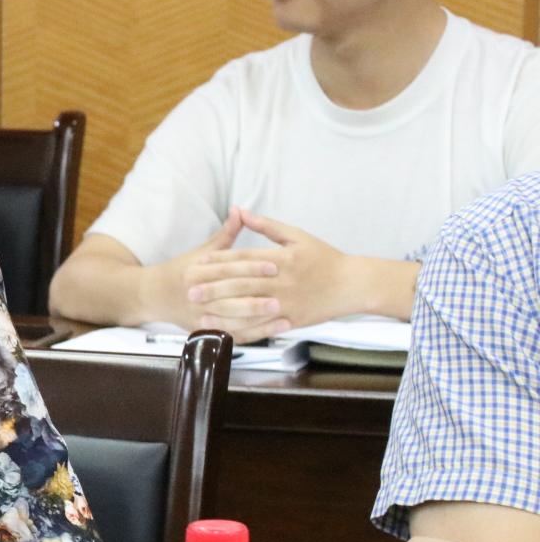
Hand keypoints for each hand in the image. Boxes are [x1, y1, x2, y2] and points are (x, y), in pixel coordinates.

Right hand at [146, 209, 286, 341]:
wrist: (153, 296)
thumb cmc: (181, 271)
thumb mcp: (202, 251)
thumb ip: (225, 234)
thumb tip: (240, 210)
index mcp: (195, 272)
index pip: (226, 269)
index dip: (250, 267)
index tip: (274, 265)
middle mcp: (195, 294)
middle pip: (228, 297)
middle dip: (255, 297)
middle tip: (281, 295)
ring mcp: (198, 315)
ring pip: (230, 319)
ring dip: (255, 318)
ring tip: (280, 313)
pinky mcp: (202, 331)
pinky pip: (230, 334)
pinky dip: (252, 333)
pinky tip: (271, 328)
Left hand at [185, 210, 355, 338]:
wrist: (352, 284)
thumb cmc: (324, 257)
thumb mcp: (297, 236)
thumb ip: (267, 225)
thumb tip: (239, 210)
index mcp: (282, 259)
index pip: (244, 259)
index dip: (219, 261)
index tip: (197, 264)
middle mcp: (282, 281)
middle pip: (242, 284)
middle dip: (214, 288)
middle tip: (189, 290)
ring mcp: (287, 303)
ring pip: (250, 308)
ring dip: (222, 311)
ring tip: (200, 313)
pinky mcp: (291, 320)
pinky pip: (263, 326)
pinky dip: (243, 329)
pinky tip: (226, 331)